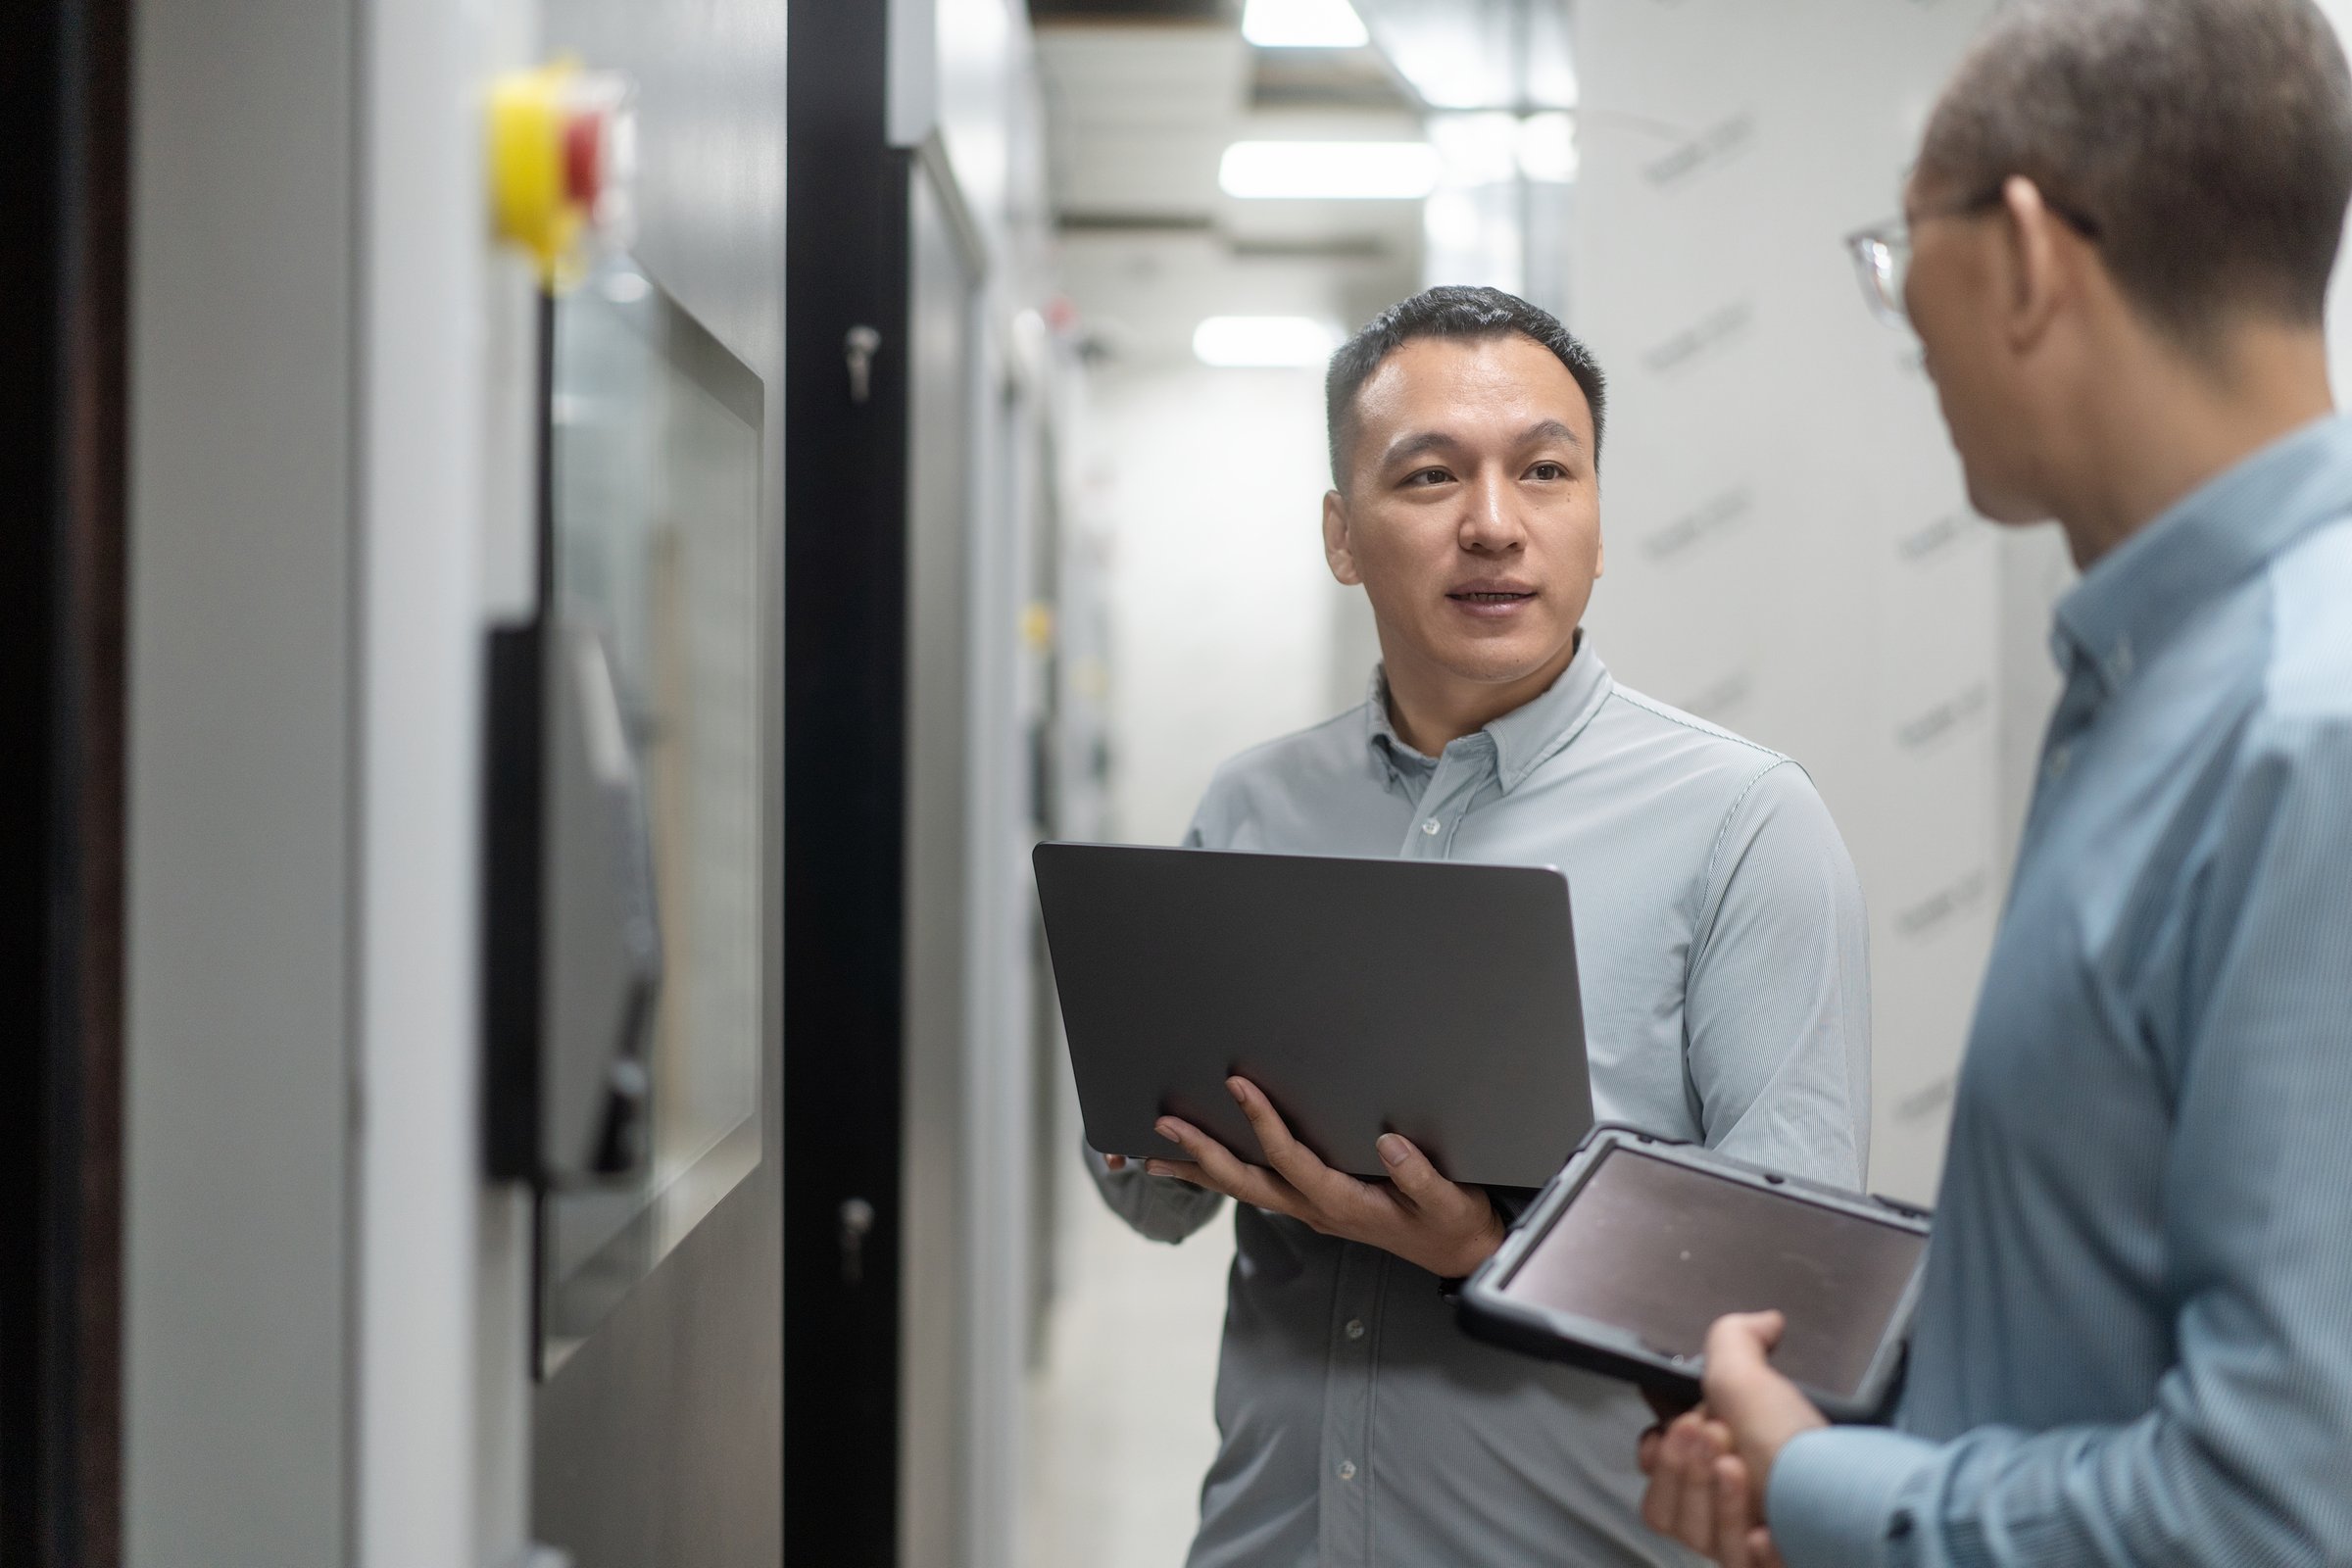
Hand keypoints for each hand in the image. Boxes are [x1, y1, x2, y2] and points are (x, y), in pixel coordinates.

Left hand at [1146, 1076, 1505, 1278]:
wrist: (1458, 1251)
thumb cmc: (1452, 1221)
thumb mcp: (1448, 1201)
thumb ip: (1419, 1176)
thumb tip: (1388, 1143)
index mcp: (1343, 1202)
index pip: (1290, 1159)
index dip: (1262, 1122)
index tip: (1238, 1085)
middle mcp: (1316, 1208)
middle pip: (1245, 1181)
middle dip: (1202, 1152)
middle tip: (1163, 1125)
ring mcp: (1311, 1209)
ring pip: (1243, 1189)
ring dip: (1200, 1170)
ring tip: (1153, 1156)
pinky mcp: (1314, 1204)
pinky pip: (1259, 1188)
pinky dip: (1223, 1176)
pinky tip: (1203, 1164)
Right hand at [1635, 1312, 1826, 1565]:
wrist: (1842, 1490)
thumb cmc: (1790, 1437)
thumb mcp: (1751, 1377)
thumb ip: (1736, 1340)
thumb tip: (1767, 1320)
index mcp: (1709, 1465)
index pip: (1655, 1474)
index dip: (1658, 1457)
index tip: (1672, 1431)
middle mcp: (1722, 1509)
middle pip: (1666, 1509)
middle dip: (1683, 1469)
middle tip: (1711, 1435)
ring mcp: (1743, 1545)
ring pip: (1697, 1538)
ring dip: (1714, 1501)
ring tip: (1737, 1467)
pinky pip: (1741, 1566)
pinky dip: (1750, 1547)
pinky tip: (1764, 1531)